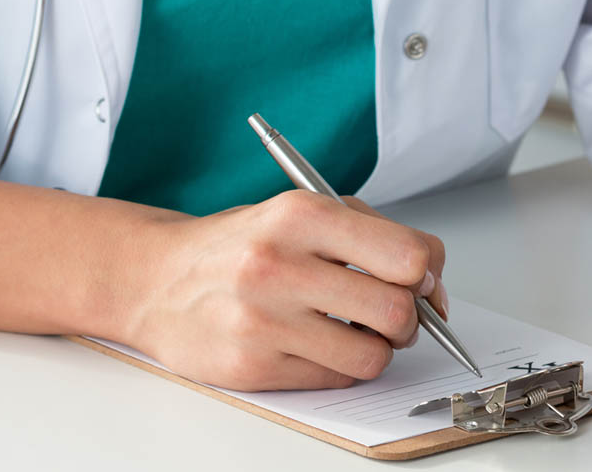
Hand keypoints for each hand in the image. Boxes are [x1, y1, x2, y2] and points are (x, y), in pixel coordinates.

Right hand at [122, 190, 447, 391]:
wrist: (157, 280)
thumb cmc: (243, 245)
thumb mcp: (303, 211)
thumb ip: (375, 235)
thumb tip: (434, 288)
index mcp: (301, 215)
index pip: (408, 255)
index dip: (427, 275)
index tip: (420, 281)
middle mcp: (279, 265)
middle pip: (396, 311)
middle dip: (409, 319)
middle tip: (392, 315)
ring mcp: (263, 321)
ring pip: (372, 356)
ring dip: (377, 349)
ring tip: (354, 331)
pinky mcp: (253, 367)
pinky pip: (336, 379)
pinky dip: (340, 366)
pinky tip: (317, 344)